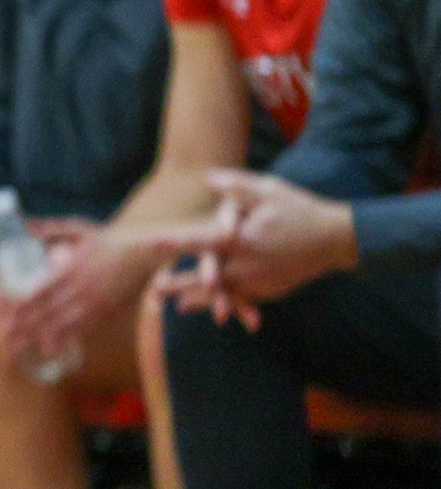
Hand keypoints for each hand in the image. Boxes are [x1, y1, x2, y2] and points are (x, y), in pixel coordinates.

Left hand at [2, 217, 132, 357]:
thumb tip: (24, 224)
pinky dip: (64, 341)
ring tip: (18, 346)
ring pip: (62, 325)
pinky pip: (81, 330)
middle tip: (3, 334)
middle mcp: (81, 289)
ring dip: (38, 337)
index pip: (40, 291)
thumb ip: (50, 229)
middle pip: (47, 312)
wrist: (144, 255)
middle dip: (24, 325)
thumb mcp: (78, 229)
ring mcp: (94, 304)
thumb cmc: (109, 241)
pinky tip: (48, 349)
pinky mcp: (105, 313)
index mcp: (71, 269)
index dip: (20, 304)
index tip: (2, 311)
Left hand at [162, 172, 358, 316]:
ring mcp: (260, 280)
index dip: (175, 242)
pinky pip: (246, 300)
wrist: (336, 239)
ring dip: (199, 300)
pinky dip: (229, 305)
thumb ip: (237, 186)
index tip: (152, 243)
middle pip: (205, 277)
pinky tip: (216, 311)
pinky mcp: (271, 289)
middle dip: (179, 284)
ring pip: (224, 294)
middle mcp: (247, 264)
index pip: (202, 241)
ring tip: (177, 307)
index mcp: (242, 240)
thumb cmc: (301, 211)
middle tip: (153, 291)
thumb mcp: (271, 190)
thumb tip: (208, 177)